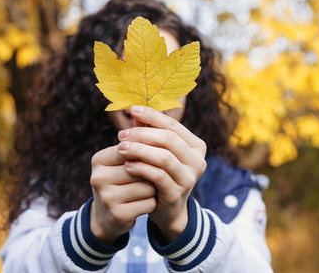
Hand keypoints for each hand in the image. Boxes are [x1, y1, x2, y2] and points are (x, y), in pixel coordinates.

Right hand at [90, 145, 156, 244]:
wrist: (106, 215)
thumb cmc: (118, 181)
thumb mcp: (119, 163)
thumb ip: (135, 152)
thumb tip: (158, 149)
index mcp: (99, 160)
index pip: (132, 150)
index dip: (145, 156)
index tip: (146, 162)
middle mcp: (99, 178)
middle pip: (141, 169)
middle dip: (150, 174)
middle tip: (146, 179)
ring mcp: (107, 198)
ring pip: (148, 186)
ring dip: (153, 189)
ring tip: (144, 191)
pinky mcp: (118, 215)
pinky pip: (149, 203)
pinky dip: (152, 203)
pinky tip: (142, 203)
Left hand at [117, 105, 206, 241]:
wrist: (168, 209)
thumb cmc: (161, 173)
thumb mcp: (157, 151)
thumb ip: (149, 133)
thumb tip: (134, 112)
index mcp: (196, 146)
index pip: (173, 125)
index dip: (152, 116)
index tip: (132, 109)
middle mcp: (197, 161)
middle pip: (169, 139)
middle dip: (142, 134)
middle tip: (122, 134)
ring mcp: (189, 178)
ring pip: (164, 157)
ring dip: (140, 150)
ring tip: (121, 148)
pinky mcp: (177, 193)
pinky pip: (158, 176)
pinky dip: (141, 168)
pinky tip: (128, 165)